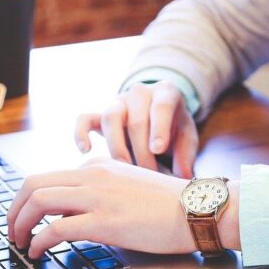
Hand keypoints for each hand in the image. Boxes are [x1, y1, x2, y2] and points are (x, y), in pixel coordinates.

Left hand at [7, 158, 239, 257]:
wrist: (196, 208)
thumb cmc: (170, 204)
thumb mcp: (130, 185)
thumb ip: (104, 190)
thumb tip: (80, 210)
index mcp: (98, 167)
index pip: (50, 177)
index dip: (29, 200)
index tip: (25, 218)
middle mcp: (92, 176)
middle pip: (33, 184)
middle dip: (14, 209)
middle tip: (12, 230)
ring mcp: (97, 197)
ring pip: (38, 201)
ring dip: (20, 224)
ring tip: (19, 243)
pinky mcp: (104, 221)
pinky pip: (56, 228)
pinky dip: (39, 241)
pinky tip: (38, 253)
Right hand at [74, 81, 198, 177]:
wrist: (158, 113)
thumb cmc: (174, 127)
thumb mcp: (187, 136)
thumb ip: (186, 154)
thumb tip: (183, 176)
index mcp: (166, 93)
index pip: (161, 106)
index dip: (158, 128)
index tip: (157, 149)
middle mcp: (140, 93)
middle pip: (136, 119)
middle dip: (141, 151)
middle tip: (148, 174)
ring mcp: (118, 102)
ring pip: (110, 118)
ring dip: (117, 146)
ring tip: (125, 169)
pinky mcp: (100, 114)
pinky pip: (84, 119)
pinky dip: (81, 133)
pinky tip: (86, 151)